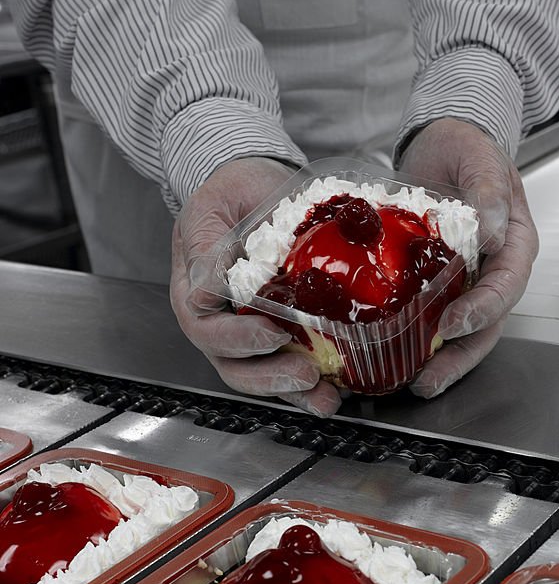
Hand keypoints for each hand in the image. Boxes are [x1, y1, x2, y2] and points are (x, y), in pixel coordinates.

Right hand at [169, 157, 342, 417]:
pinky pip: (289, 367)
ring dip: (293, 392)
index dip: (237, 338)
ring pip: (261, 376)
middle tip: (306, 373)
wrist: (258, 187)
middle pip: (233, 365)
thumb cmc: (234, 192)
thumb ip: (207, 240)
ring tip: (325, 396)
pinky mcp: (280, 335)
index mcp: (195, 291)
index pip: (206, 328)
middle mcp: (219, 320)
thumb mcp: (215, 203)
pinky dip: (312, 386)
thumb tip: (209, 283)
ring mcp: (248, 332)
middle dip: (270, 377)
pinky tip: (339, 389)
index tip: (272, 332)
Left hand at [399, 118, 537, 397]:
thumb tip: (492, 232)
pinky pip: (435, 316)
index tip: (452, 323)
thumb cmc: (467, 146)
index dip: (482, 309)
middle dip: (460, 355)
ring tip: (415, 382)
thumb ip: (487, 191)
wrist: (442, 141)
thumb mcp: (479, 158)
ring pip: (464, 330)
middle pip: (488, 323)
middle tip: (429, 378)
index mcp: (515, 243)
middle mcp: (495, 269)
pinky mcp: (441, 283)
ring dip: (442, 359)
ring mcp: (469, 279)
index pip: (507, 285)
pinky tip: (395, 356)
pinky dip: (419, 340)